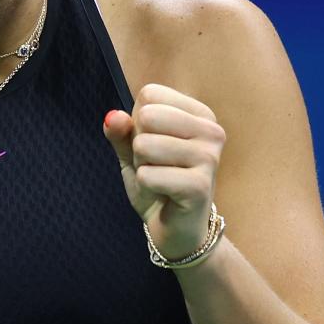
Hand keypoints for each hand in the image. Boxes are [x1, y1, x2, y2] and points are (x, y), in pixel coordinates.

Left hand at [104, 83, 226, 260]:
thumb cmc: (157, 183)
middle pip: (147, 116)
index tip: (156, 146)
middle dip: (139, 146)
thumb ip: (121, 131)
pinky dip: (146, 187)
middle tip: (157, 166)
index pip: (150, 95)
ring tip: (161, 180)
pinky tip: (164, 195)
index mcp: (200, 114)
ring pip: (144, 145)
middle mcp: (211, 130)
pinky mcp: (200, 186)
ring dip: (143, 167)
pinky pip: (148, 175)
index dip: (138, 123)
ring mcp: (209, 157)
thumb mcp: (133, 152)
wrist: (174, 229)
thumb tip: (112, 116)